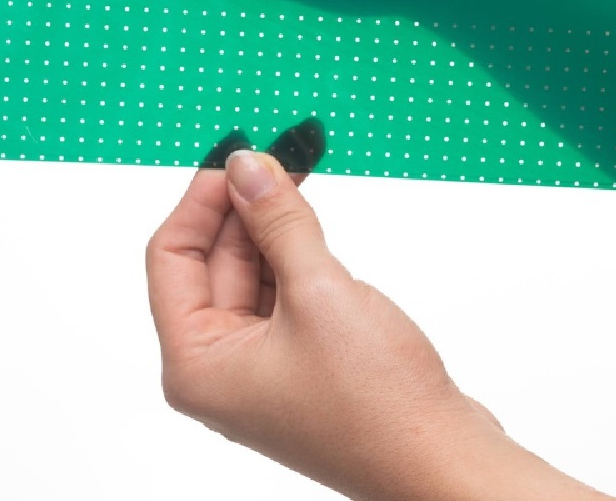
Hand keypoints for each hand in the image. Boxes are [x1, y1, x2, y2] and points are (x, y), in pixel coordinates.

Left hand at [146, 148, 611, 499]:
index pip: (171, 257)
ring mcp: (261, 365)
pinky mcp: (299, 358)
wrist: (443, 460)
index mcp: (196, 364)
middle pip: (212, 260)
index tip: (233, 155)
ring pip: (250, 270)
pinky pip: (281, 289)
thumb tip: (246, 167)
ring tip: (296, 175)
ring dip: (272, 224)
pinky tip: (311, 222)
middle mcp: (220, 367)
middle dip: (242, 204)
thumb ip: (276, 221)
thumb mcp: (317, 291)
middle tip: (276, 155)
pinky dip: (294, 251)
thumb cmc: (377, 407)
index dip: (200, 198)